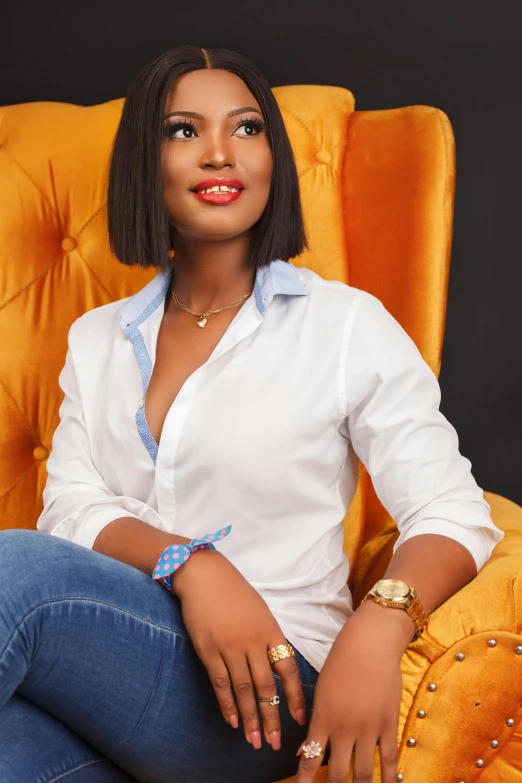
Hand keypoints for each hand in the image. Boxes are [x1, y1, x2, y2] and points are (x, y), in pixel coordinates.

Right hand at [171, 548, 306, 749]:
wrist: (205, 575)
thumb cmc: (234, 592)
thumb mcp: (260, 611)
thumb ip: (268, 638)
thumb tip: (276, 667)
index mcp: (270, 630)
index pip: (287, 668)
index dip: (294, 695)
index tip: (299, 718)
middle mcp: (252, 640)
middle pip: (265, 686)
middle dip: (272, 716)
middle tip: (275, 743)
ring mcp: (229, 646)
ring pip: (243, 689)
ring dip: (250, 718)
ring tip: (255, 740)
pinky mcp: (208, 649)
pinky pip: (220, 683)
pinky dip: (227, 704)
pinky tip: (232, 721)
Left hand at [295, 604, 405, 781]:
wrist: (370, 643)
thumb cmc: (341, 662)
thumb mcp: (321, 691)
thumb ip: (315, 724)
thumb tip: (303, 753)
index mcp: (322, 718)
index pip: (309, 760)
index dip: (305, 782)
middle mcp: (343, 728)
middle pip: (337, 774)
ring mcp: (368, 728)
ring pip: (363, 773)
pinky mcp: (388, 724)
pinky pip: (389, 759)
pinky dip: (388, 779)